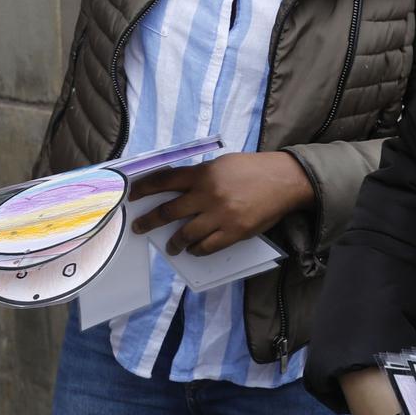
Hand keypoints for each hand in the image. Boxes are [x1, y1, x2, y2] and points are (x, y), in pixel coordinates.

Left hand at [128, 152, 313, 256]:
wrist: (283, 180)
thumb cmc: (252, 170)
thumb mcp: (222, 164)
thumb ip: (200, 176)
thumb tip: (177, 189)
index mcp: (203, 174)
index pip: (165, 181)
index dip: (145, 189)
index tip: (132, 196)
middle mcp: (207, 195)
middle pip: (169, 211)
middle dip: (150, 221)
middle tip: (139, 228)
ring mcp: (220, 216)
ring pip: (186, 234)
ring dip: (175, 242)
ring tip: (171, 246)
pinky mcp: (234, 232)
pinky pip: (207, 246)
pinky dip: (197, 250)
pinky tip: (193, 250)